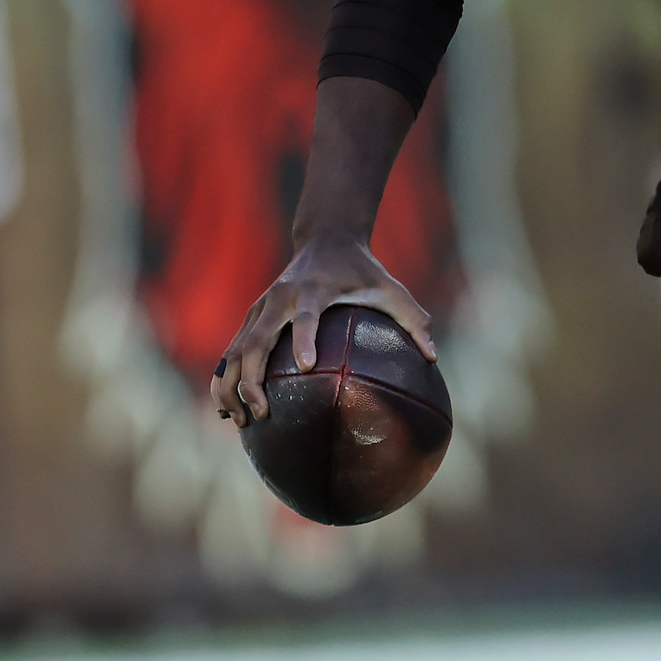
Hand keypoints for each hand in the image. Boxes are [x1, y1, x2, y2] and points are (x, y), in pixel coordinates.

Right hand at [212, 234, 434, 425]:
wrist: (325, 239)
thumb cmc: (363, 270)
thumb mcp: (392, 288)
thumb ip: (415, 320)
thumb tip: (434, 358)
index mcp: (314, 290)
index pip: (307, 317)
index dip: (304, 339)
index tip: (306, 368)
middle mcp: (280, 299)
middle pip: (257, 340)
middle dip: (253, 378)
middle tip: (262, 412)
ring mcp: (261, 308)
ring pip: (236, 350)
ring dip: (231, 385)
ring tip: (242, 422)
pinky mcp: (252, 317)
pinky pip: (233, 351)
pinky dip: (226, 379)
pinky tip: (231, 411)